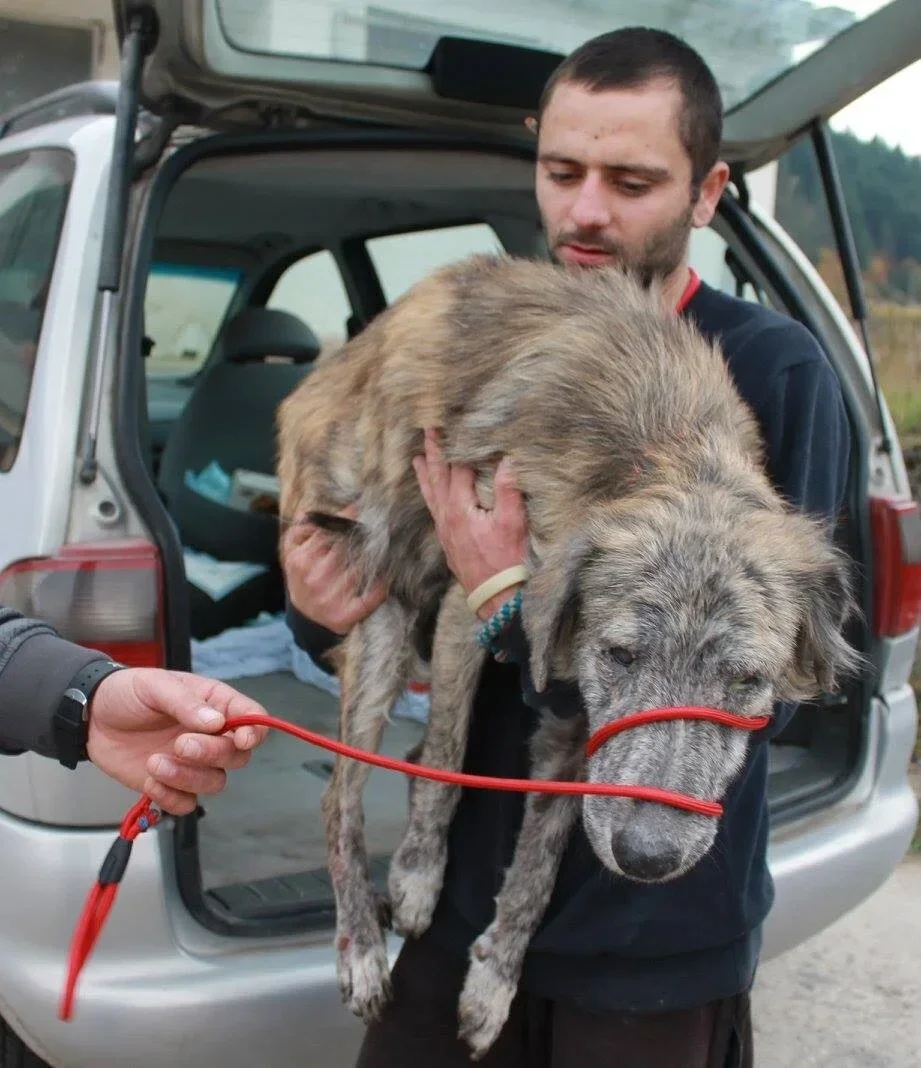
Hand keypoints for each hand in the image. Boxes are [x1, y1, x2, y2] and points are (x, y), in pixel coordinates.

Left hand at [86, 669, 269, 815]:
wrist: (92, 717)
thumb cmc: (126, 693)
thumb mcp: (154, 685)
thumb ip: (185, 702)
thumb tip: (216, 721)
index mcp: (214, 703)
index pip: (252, 718)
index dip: (255, 730)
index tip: (241, 739)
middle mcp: (211, 735)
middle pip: (236, 755)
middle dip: (212, 754)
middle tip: (181, 745)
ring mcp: (193, 762)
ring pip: (214, 782)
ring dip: (188, 777)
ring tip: (155, 762)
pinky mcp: (173, 784)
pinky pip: (187, 803)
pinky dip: (171, 797)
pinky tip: (149, 780)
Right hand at [281, 505, 387, 634]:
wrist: (306, 619)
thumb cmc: (304, 579)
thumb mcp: (293, 553)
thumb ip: (301, 530)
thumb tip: (314, 511)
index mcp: (301, 559)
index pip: (329, 532)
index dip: (348, 520)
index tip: (362, 510)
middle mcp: (314, 578)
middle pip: (347, 548)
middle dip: (364, 536)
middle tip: (381, 526)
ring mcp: (329, 598)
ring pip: (362, 568)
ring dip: (376, 557)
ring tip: (388, 546)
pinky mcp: (344, 615)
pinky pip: (372, 596)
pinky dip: (382, 585)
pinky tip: (387, 576)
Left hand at [413, 429, 528, 618]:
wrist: (497, 597)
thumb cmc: (507, 561)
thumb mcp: (512, 522)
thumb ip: (508, 489)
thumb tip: (507, 459)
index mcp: (459, 507)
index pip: (457, 467)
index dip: (457, 444)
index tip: (453, 423)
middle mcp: (446, 516)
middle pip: (438, 476)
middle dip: (435, 451)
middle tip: (428, 429)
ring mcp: (444, 530)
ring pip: (431, 494)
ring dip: (426, 473)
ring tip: (417, 457)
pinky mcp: (448, 541)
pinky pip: (433, 509)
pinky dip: (429, 495)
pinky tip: (430, 493)